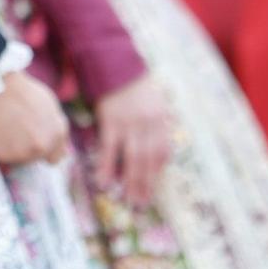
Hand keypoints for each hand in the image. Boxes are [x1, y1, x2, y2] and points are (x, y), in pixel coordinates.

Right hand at [0, 69, 69, 166]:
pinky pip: (4, 156)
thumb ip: (55, 127)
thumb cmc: (21, 90)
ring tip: (6, 127)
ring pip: (21, 158)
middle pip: (37, 157)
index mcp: (57, 133)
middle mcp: (43, 146)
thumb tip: (60, 147)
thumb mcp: (48, 103)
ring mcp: (23, 153)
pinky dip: (1, 147)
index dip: (47, 148)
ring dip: (15, 147)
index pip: (56, 156)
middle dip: (30, 146)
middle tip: (17, 128)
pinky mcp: (4, 155)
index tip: (36, 139)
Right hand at [93, 73, 171, 205]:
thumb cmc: (134, 85)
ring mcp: (130, 123)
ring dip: (130, 182)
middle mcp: (149, 123)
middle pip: (149, 160)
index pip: (163, 152)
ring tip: (127, 201)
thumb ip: (157, 124)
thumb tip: (158, 151)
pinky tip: (104, 183)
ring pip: (133, 158)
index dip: (157, 173)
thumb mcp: (154, 102)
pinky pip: (110, 149)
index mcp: (161, 120)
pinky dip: (107, 168)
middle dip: (145, 185)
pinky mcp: (111, 121)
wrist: (115, 63)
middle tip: (140, 205)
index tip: (152, 190)